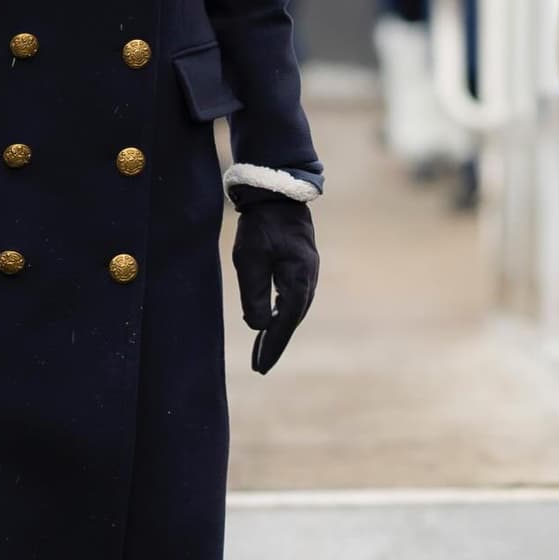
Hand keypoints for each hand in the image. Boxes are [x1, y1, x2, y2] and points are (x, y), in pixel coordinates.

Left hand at [231, 196, 318, 375]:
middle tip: (259, 365)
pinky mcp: (302, 265)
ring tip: (262, 350)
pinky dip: (282, 314)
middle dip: (276, 342)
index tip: (261, 367)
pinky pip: (294, 298)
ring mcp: (308, 272)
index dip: (273, 346)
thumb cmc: (261, 224)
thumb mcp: (249, 259)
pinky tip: (270, 321)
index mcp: (299, 278)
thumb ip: (254, 295)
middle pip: (294, 319)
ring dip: (279, 329)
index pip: (286, 322)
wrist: (277, 192)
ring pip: (295, 310)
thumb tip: (258, 327)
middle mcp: (309, 278)